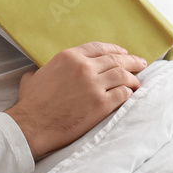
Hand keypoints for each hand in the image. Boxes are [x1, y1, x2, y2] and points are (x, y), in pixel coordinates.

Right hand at [4, 42, 146, 158]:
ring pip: (122, 75)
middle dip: (131, 60)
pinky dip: (129, 93)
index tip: (123, 53)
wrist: (32, 125)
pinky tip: (130, 95)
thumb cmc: (31, 103)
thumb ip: (45, 69)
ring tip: (137, 82)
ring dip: (133, 78)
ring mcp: (94, 85)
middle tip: (141, 63)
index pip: (99, 47)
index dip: (114, 49)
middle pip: (115, 59)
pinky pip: (123, 94)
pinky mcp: (101, 104)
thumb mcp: (35, 76)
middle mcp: (84, 67)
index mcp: (68, 57)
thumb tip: (42, 72)